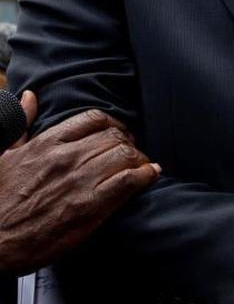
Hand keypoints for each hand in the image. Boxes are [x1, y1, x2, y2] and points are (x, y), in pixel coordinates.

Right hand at [0, 97, 160, 275]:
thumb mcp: (4, 155)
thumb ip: (22, 123)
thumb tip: (31, 97)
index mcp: (46, 144)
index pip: (93, 119)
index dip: (113, 124)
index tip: (118, 133)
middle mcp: (66, 158)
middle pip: (115, 136)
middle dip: (129, 143)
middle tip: (133, 153)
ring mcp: (79, 181)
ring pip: (125, 154)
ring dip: (139, 159)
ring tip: (142, 166)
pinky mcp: (90, 206)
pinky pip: (128, 181)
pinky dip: (145, 175)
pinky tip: (150, 175)